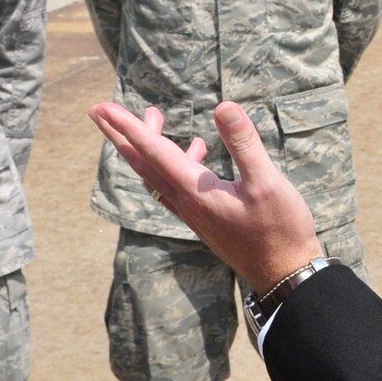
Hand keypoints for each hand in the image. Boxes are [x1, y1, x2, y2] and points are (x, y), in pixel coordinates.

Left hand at [89, 100, 323, 291]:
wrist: (282, 274)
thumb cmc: (280, 228)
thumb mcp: (267, 182)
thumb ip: (244, 143)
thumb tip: (224, 106)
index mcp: (195, 190)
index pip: (154, 151)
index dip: (128, 126)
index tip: (102, 108)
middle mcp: (186, 202)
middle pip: (142, 163)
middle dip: (120, 135)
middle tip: (99, 111)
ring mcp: (193, 213)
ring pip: (156, 175)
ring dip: (146, 146)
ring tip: (153, 117)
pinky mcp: (204, 218)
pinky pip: (173, 186)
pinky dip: (171, 163)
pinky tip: (197, 151)